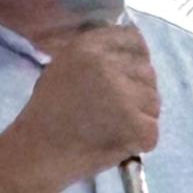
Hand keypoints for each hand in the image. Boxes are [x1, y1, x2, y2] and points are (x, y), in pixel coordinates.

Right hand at [10, 23, 159, 192]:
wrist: (39, 152)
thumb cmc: (49, 112)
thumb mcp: (65, 66)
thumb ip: (96, 55)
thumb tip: (130, 53)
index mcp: (89, 47)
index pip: (134, 39)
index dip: (134, 58)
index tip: (126, 75)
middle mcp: (109, 66)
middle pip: (148, 72)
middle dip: (137, 90)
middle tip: (114, 109)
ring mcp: (126, 97)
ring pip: (153, 102)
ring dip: (140, 115)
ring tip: (111, 126)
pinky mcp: (139, 127)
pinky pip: (152, 130)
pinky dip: (139, 140)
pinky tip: (115, 142)